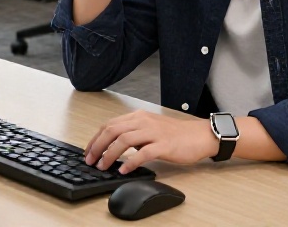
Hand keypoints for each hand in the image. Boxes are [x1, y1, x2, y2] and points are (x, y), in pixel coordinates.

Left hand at [84, 111, 218, 173]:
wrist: (199, 135)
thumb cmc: (176, 134)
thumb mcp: (150, 128)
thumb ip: (133, 133)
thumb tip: (114, 146)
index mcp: (138, 117)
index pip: (109, 125)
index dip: (96, 138)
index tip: (88, 151)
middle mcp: (143, 121)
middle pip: (113, 130)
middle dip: (97, 146)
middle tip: (90, 160)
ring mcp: (154, 132)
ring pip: (124, 140)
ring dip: (110, 154)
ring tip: (103, 166)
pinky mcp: (163, 145)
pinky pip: (143, 153)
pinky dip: (130, 162)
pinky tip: (124, 170)